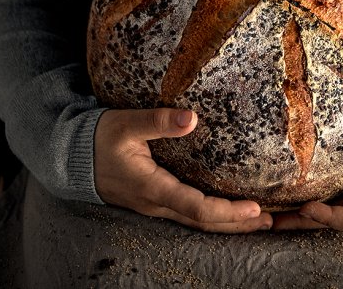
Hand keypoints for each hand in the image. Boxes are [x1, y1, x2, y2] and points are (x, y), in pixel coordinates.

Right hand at [94, 108, 272, 232]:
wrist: (72, 157)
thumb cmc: (99, 139)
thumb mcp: (127, 124)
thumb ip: (158, 121)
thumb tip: (191, 118)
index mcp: (152, 188)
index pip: (197, 209)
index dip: (228, 212)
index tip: (255, 209)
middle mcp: (156, 203)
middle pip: (203, 224)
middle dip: (237, 224)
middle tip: (271, 221)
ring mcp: (154, 206)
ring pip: (196, 223)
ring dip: (228, 224)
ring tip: (259, 221)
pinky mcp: (154, 201)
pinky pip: (188, 215)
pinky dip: (212, 217)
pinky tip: (226, 211)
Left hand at [272, 123, 342, 233]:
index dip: (331, 217)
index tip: (306, 207)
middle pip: (336, 220)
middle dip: (304, 221)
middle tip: (271, 220)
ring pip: (331, 209)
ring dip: (302, 212)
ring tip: (269, 211)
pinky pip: (334, 195)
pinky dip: (313, 196)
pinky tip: (291, 191)